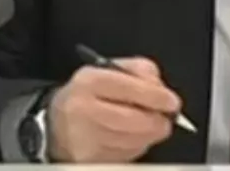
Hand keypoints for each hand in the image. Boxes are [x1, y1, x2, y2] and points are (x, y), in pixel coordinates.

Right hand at [46, 57, 182, 162]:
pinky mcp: (88, 159)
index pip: (131, 89)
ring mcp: (84, 137)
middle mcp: (83, 109)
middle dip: (158, 121)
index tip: (172, 103)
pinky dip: (134, 148)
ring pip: (133, 141)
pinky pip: (124, 156)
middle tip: (166, 119)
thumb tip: (161, 90)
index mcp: (90, 81)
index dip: (157, 98)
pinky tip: (128, 138)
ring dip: (147, 136)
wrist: (57, 121)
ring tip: (145, 127)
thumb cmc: (88, 94)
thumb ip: (140, 71)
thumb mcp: (110, 70)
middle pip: (135, 120)